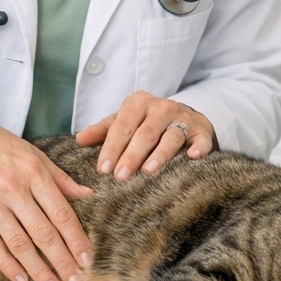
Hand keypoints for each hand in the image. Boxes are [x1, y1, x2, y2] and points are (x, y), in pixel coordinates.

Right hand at [0, 102, 92, 280]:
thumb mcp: (32, 152)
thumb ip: (60, 177)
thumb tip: (88, 195)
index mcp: (34, 172)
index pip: (61, 213)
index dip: (76, 239)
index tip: (87, 259)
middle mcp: (14, 189)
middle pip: (44, 233)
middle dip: (62, 261)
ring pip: (20, 244)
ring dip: (39, 270)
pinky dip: (8, 265)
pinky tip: (21, 279)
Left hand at [75, 91, 215, 180]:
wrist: (187, 117)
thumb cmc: (148, 123)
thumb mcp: (125, 121)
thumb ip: (103, 130)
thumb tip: (79, 139)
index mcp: (138, 103)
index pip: (122, 126)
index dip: (112, 147)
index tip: (103, 169)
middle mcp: (162, 107)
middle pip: (145, 133)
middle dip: (131, 155)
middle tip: (120, 177)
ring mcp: (183, 118)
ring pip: (170, 136)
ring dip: (160, 154)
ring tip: (148, 171)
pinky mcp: (202, 131)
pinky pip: (201, 140)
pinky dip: (198, 148)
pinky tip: (192, 157)